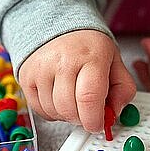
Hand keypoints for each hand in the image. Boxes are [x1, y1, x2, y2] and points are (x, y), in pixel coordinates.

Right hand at [19, 30, 135, 131]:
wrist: (58, 25)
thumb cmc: (88, 46)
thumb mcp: (114, 61)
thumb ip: (123, 88)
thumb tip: (115, 113)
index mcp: (91, 56)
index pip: (89, 98)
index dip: (94, 120)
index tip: (99, 124)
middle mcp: (63, 62)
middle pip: (70, 110)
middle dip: (82, 119)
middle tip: (88, 112)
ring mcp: (41, 69)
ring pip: (54, 112)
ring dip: (67, 115)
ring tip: (74, 99)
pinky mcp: (27, 77)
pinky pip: (40, 110)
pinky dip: (52, 112)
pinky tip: (59, 97)